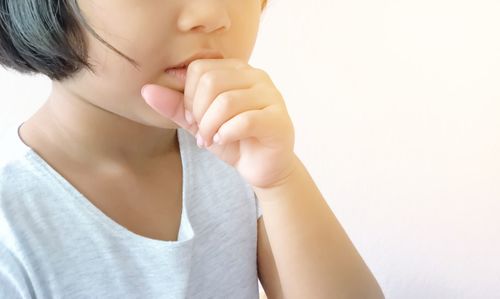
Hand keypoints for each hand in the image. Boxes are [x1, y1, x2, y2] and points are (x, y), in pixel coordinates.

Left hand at [141, 58, 296, 188]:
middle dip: (198, 112)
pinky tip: (224, 140)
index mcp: (237, 70)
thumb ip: (176, 106)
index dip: (187, 96)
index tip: (191, 118)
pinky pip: (245, 120)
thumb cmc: (234, 140)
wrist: (263, 168)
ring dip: (210, 126)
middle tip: (200, 132)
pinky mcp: (278, 120)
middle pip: (212, 82)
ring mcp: (271, 96)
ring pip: (227, 101)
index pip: (199, 69)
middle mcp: (257, 76)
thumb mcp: (200, 122)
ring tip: (210, 140)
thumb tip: (145, 90)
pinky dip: (227, 133)